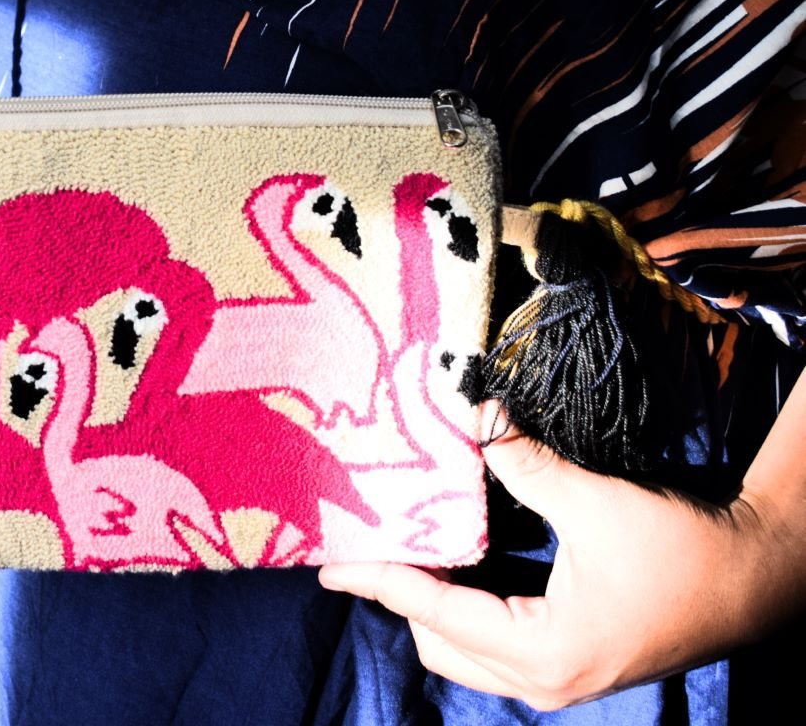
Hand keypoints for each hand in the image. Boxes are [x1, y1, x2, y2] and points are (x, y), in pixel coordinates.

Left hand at [317, 400, 800, 710]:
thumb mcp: (594, 502)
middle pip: (440, 642)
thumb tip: (473, 414)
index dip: (381, 580)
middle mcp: (542, 681)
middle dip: (403, 595)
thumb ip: (524, 465)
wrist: (761, 578)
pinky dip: (468, 608)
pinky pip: (496, 647)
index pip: (434, 612)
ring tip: (410, 544)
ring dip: (435, 603)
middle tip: (376, 538)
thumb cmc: (683, 548)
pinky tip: (458, 559)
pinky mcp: (573, 665)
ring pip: (466, 651)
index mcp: (542, 652)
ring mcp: (560, 681)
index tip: (332, 562)